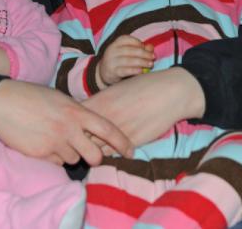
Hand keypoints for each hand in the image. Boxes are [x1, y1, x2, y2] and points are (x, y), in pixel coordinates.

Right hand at [0, 79, 132, 165]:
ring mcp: (54, 143)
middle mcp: (68, 129)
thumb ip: (77, 113)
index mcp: (76, 111)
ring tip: (55, 137)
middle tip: (91, 153)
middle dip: (95, 157)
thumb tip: (92, 127)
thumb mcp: (60, 98)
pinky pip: (56, 162)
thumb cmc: (31, 96)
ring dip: (70, 153)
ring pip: (73, 159)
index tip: (131, 150)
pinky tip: (42, 141)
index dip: (123, 142)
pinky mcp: (40, 154)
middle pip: (95, 156)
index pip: (107, 129)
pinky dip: (53, 156)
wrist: (1, 102)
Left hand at [84, 67, 204, 152]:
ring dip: (91, 149)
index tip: (72, 124)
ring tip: (92, 147)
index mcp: (99, 101)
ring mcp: (117, 131)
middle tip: (79, 139)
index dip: (71, 122)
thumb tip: (85, 111)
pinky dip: (107, 154)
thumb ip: (100, 102)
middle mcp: (105, 118)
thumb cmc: (143, 86)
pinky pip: (110, 154)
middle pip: (80, 135)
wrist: (171, 92)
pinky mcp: (131, 143)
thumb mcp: (116, 89)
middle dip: (77, 138)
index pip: (74, 117)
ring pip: (93, 148)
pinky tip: (109, 150)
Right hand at [97, 35, 154, 87]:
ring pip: (128, 60)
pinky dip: (134, 70)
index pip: (127, 39)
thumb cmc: (120, 60)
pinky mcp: (112, 72)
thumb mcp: (128, 52)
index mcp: (116, 43)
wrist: (104, 72)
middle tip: (153, 57)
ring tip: (150, 64)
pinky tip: (141, 71)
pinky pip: (124, 70)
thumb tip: (150, 47)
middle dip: (143, 53)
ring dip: (141, 62)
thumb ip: (140, 49)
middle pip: (129, 50)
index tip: (146, 48)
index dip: (138, 43)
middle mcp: (112, 50)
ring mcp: (111, 61)